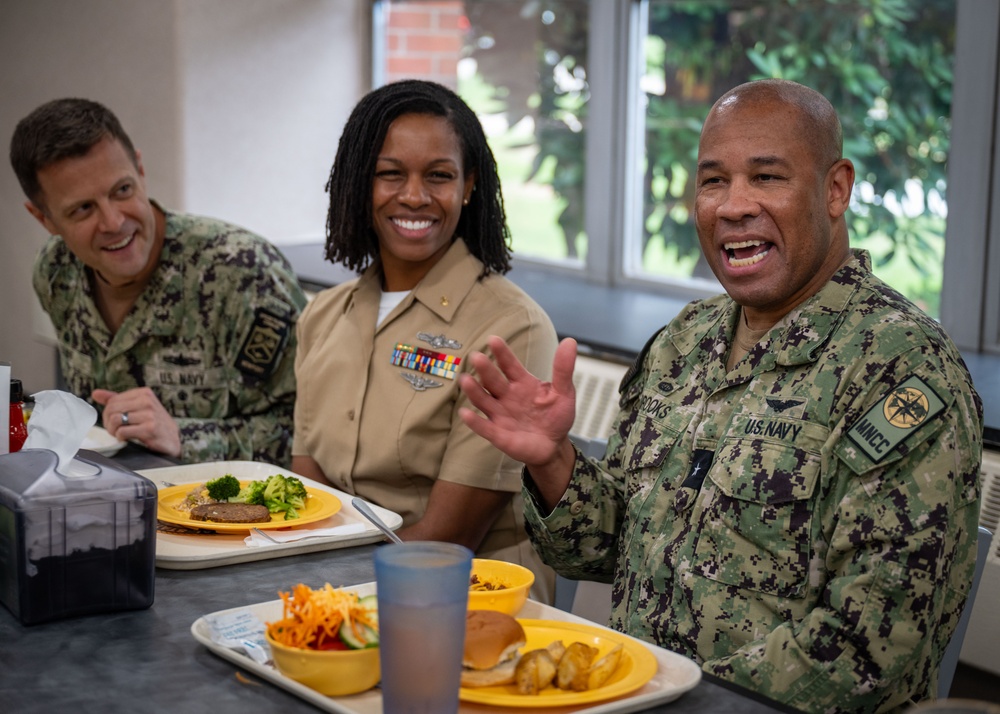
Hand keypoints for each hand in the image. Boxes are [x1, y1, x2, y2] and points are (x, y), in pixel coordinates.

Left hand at [92, 387, 181, 458]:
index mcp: (144, 393)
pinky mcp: (149, 428)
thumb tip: (95, 393)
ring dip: (113, 430)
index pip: (113, 400)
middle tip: (114, 429)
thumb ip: (117, 400)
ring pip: (116, 420)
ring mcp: (149, 415)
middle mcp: (147, 401)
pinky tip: (126, 438)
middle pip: (112, 409)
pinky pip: (122, 431)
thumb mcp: (138, 407)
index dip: (108, 413)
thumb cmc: (153, 423)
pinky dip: (120, 437)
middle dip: (108, 422)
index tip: (113, 420)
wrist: (171, 439)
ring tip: (119, 433)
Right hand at [458, 336, 578, 506]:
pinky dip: (474, 422)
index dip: (502, 353)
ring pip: (483, 401)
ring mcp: (500, 415)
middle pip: (493, 381)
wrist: (554, 445)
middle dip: (485, 369)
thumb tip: (570, 342)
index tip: (493, 340)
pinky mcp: (498, 435)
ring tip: (465, 380)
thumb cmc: (556, 416)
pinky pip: (484, 428)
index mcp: (521, 383)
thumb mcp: (564, 392)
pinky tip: (465, 413)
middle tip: (477, 357)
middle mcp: (506, 396)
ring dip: (474, 391)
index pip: (509, 365)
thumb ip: (563, 369)